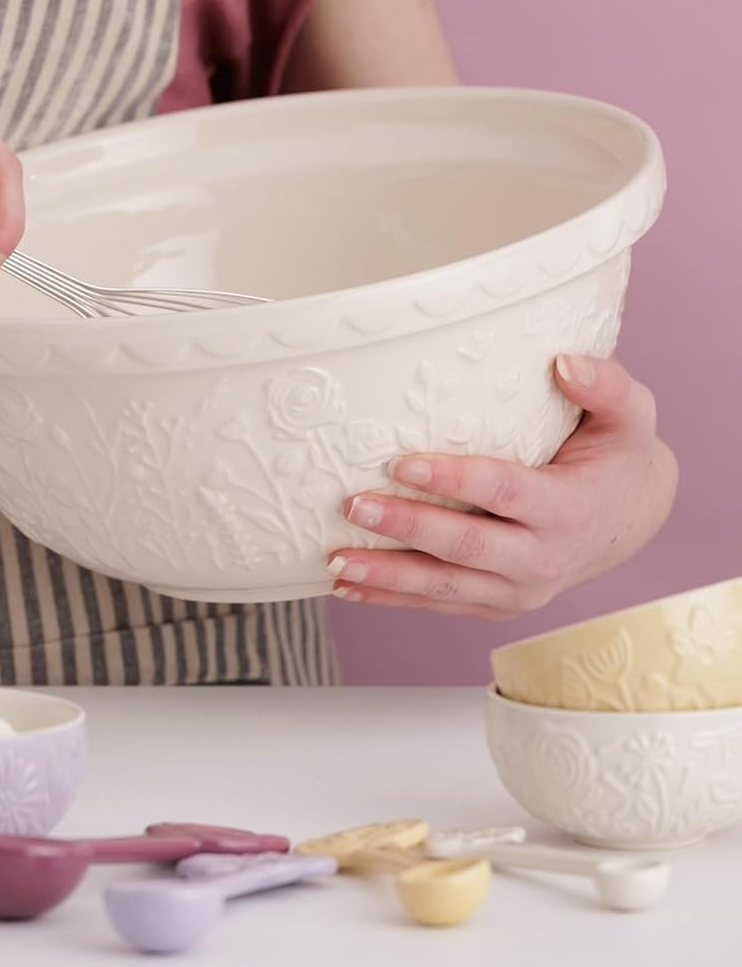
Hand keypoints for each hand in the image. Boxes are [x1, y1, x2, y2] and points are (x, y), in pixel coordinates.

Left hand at [327, 355, 677, 619]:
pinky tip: (346, 589)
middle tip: (353, 505)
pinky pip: (439, 603)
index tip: (401, 462)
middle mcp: (543, 559)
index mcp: (568, 509)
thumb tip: (565, 362)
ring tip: (335, 562)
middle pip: (465, 546)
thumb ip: (607, 383)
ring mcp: (518, 591)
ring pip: (444, 588)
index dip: (452, 479)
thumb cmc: (617, 454)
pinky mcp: (496, 604)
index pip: (503, 492)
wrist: (629, 519)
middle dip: (406, 528)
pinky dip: (392, 599)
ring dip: (387, 576)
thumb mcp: (630, 414)